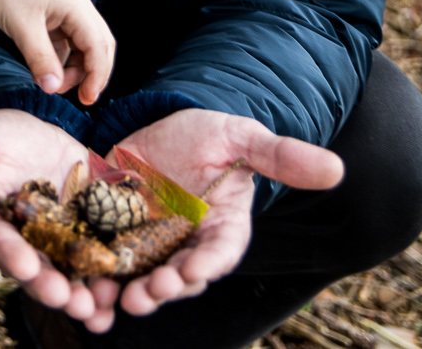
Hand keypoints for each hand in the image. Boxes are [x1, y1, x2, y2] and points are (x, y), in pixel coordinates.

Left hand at [0, 0, 115, 103]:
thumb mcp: (22, 27)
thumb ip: (40, 59)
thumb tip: (54, 87)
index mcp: (77, 7)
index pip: (99, 47)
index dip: (97, 76)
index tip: (87, 99)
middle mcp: (78, 8)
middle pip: (99, 47)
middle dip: (92, 74)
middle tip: (80, 98)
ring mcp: (67, 11)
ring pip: (84, 46)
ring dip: (75, 68)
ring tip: (54, 83)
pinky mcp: (55, 15)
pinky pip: (68, 42)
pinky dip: (63, 59)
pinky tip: (49, 70)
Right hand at [0, 109, 120, 332]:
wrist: (33, 134)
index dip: (10, 253)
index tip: (26, 265)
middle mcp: (22, 241)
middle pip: (36, 269)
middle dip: (51, 286)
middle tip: (67, 299)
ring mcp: (56, 242)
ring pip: (68, 275)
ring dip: (82, 296)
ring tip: (96, 309)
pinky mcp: (87, 233)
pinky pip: (98, 260)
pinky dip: (110, 279)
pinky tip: (125, 295)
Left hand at [108, 109, 343, 318]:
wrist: (159, 122)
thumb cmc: (208, 132)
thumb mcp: (241, 137)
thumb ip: (280, 156)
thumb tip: (336, 169)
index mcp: (223, 226)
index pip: (220, 252)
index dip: (209, 264)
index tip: (195, 270)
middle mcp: (189, 244)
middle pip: (180, 276)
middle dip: (165, 288)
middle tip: (147, 294)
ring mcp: (152, 244)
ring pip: (143, 278)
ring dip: (130, 293)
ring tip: (113, 300)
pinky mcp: (118, 237)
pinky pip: (109, 264)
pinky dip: (98, 281)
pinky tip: (85, 288)